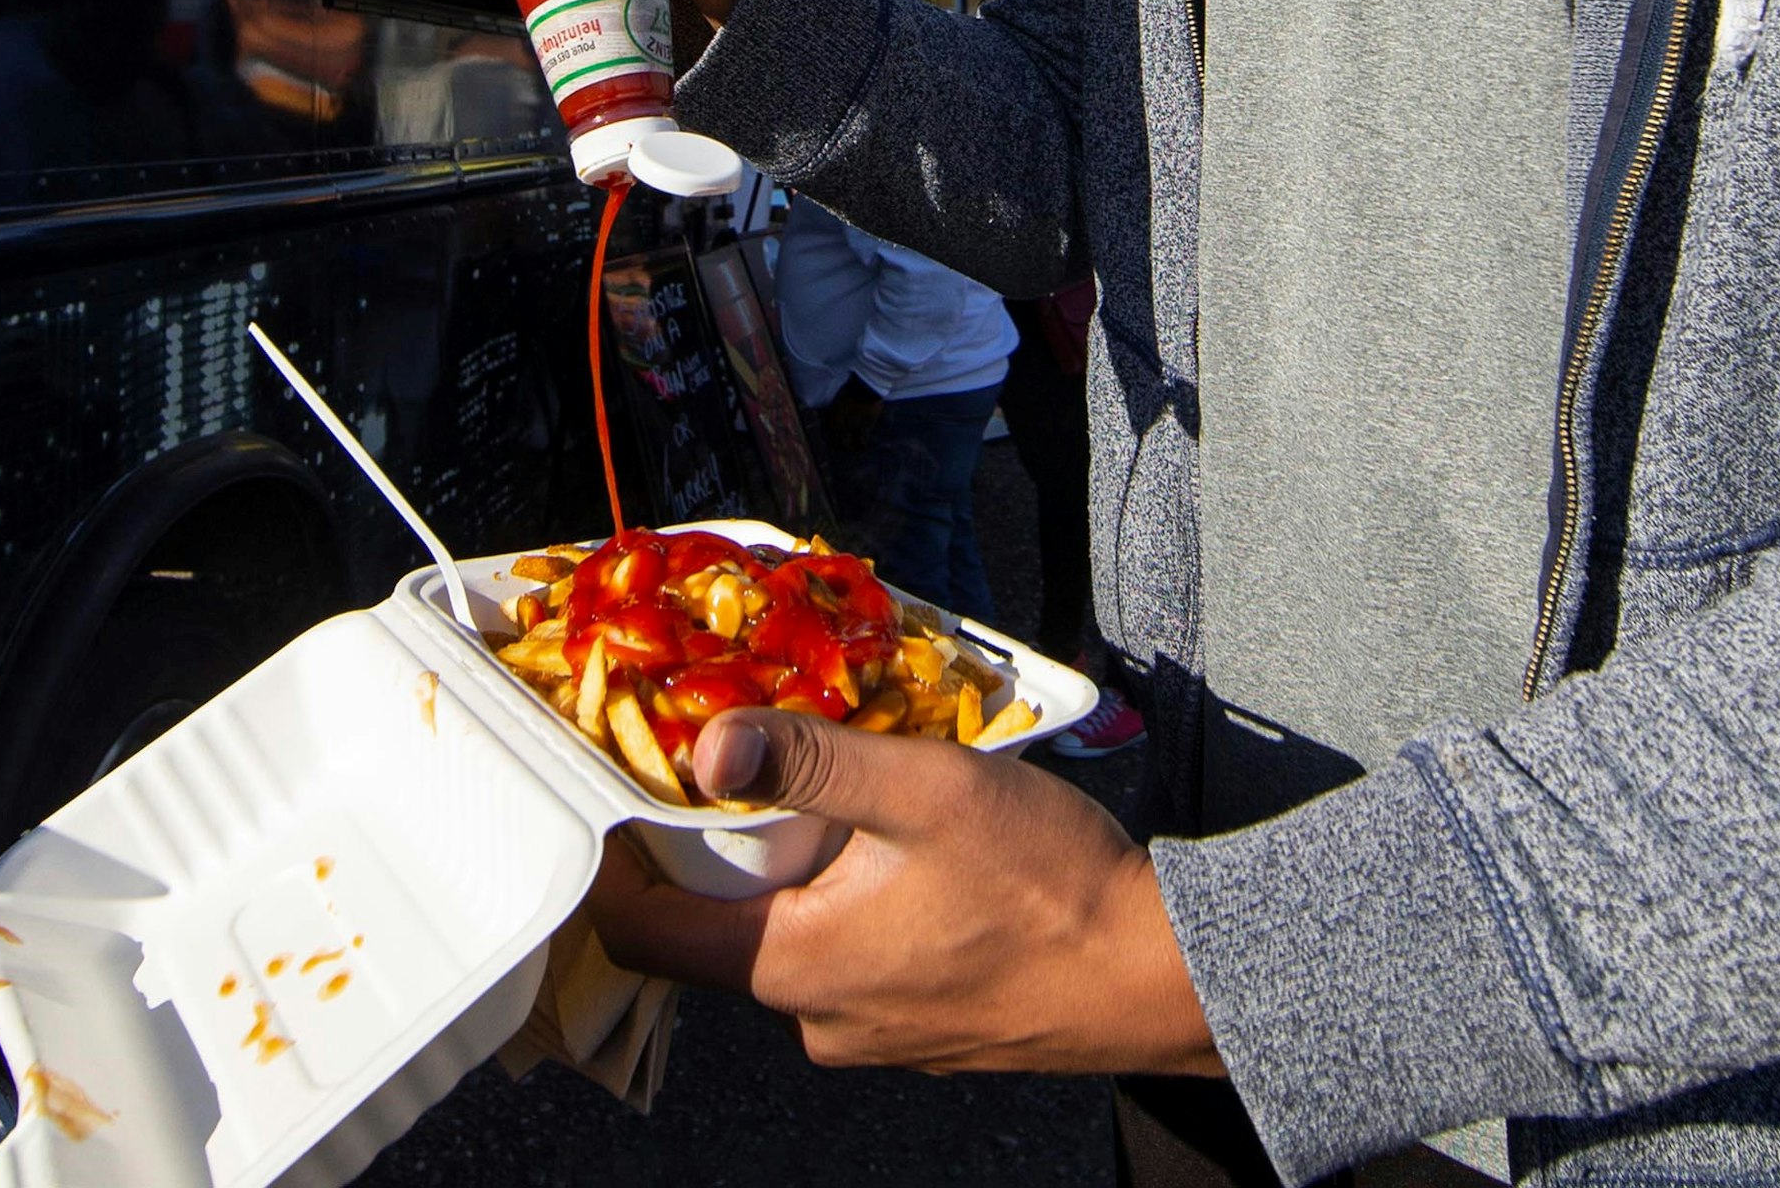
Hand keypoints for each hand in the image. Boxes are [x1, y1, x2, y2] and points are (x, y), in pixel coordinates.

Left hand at [586, 708, 1221, 1075]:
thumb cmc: (1054, 885)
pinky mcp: (918, 1034)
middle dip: (722, 851)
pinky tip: (906, 858)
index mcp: (795, 967)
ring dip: (797, 875)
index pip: (645, 934)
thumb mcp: (928, 791)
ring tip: (848, 803)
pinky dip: (851, 907)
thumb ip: (812, 761)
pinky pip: (849, 964)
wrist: (1163, 976)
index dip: (616, 864)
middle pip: (716, 930)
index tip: (617, 792)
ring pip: (788, 943)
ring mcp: (870, 1035)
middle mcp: (817, 1020)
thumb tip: (710, 745)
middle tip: (750, 766)